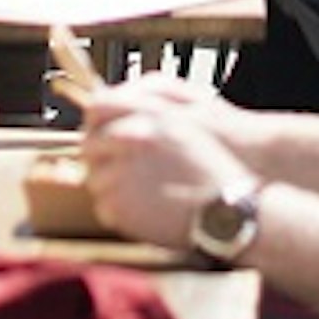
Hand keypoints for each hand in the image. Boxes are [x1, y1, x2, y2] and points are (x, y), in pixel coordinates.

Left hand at [71, 85, 243, 252]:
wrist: (228, 210)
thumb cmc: (213, 167)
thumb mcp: (186, 123)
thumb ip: (148, 111)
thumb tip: (116, 113)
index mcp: (147, 116)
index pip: (98, 107)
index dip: (95, 120)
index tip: (99, 132)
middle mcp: (130, 140)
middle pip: (90, 144)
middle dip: (97, 156)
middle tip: (112, 167)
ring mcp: (121, 174)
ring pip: (94, 178)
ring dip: (109, 185)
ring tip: (137, 194)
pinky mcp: (119, 207)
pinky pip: (102, 206)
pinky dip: (117, 210)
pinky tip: (141, 211)